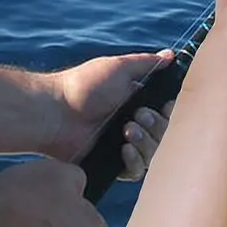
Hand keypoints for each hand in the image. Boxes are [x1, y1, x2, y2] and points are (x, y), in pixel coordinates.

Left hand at [45, 51, 175, 179]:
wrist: (54, 112)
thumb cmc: (84, 86)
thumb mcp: (118, 67)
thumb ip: (147, 63)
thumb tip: (170, 55)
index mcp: (138, 103)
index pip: (168, 112)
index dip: (171, 111)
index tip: (166, 106)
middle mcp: (134, 125)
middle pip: (166, 133)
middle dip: (157, 124)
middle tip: (138, 115)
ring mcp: (124, 146)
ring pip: (155, 152)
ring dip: (146, 141)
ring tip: (127, 130)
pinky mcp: (112, 166)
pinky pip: (137, 171)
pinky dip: (135, 160)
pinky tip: (124, 149)